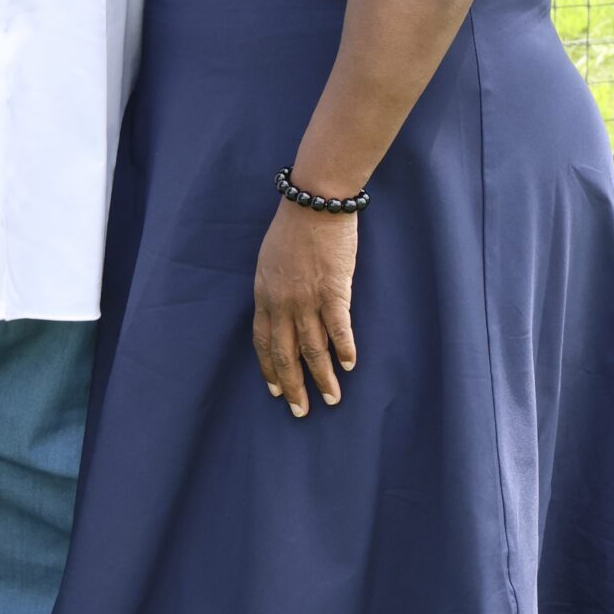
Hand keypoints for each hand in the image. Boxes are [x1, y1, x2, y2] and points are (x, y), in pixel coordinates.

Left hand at [252, 203, 357, 417]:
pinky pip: (338, 329)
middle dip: (293, 386)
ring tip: (332, 399)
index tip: (276, 391)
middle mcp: (282, 303)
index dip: (270, 369)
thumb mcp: (270, 259)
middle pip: (286, 354)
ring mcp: (307, 299)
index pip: (263, 342)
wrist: (314, 201)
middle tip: (300, 411)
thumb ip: (273, 287)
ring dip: (323, 378)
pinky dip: (344, 350)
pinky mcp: (333, 291)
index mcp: (264, 295)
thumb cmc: (293, 226)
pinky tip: (350, 365)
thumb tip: (280, 308)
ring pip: (313, 349)